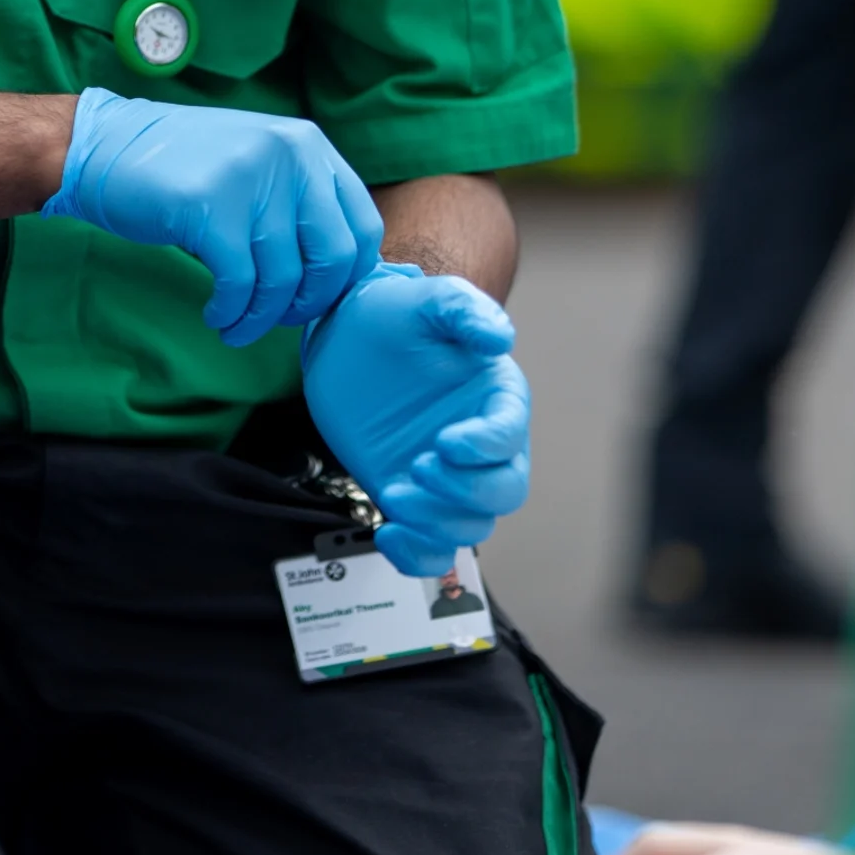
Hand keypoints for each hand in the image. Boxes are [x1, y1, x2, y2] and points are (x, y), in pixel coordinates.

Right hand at [44, 89, 384, 345]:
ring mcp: (251, 179)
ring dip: (263, 318)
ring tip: (238, 327)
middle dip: (309, 304)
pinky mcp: (210, 207)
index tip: (315, 299)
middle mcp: (290, 155)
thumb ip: (300, 202)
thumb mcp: (257, 164)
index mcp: (310, 146)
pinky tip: (217, 315)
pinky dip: (232, 312)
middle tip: (278, 319)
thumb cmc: (182, 166)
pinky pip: (240, 284)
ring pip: (284, 279)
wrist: (103, 147)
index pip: (363, 226)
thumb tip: (341, 277)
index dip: (346, 278)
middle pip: (334, 258)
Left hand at [301, 262, 531, 576]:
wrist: (346, 335)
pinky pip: (430, 546)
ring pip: (468, 524)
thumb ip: (464, 311)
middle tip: (420, 468)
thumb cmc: (396, 313)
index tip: (446, 442)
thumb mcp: (429, 300)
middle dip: (466, 492)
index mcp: (497, 399)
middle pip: (502, 492)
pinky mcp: (412, 495)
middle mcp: (481, 445)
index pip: (509, 436)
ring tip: (394, 494)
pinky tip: (389, 535)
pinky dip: (416, 554)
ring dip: (436, 521)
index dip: (485, 447)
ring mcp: (447, 475)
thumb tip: (500, 337)